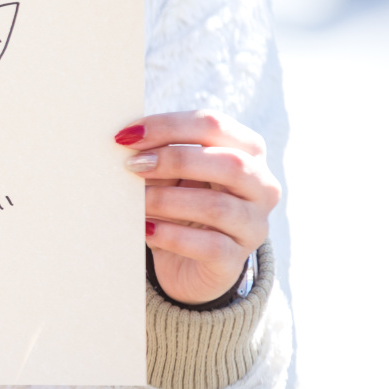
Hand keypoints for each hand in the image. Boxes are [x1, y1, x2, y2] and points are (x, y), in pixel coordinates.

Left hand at [115, 111, 279, 305]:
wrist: (186, 263)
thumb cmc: (179, 205)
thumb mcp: (173, 175)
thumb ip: (159, 155)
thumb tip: (126, 140)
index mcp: (248, 151)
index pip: (213, 125)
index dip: (168, 127)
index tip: (127, 136)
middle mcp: (262, 186)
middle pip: (229, 162)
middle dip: (174, 160)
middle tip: (133, 165)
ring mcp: (253, 226)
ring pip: (217, 206)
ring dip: (167, 200)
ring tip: (136, 202)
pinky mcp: (235, 260)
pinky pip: (208, 245)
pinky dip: (171, 235)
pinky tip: (147, 230)